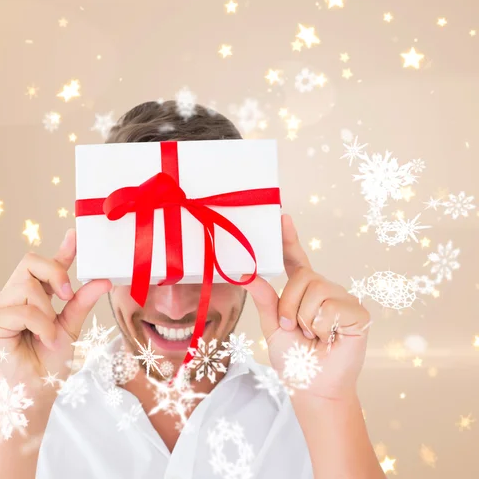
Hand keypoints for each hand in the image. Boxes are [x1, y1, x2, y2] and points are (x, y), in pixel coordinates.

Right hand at [0, 228, 111, 393]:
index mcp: (35, 297)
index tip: (76, 234)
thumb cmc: (49, 365)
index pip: (48, 266)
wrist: (33, 396)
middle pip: (31, 261)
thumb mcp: (72, 329)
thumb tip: (104, 280)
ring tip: (48, 335)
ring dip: (47, 312)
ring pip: (29, 286)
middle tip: (67, 296)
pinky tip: (42, 340)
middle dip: (55, 272)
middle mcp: (15, 296)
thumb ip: (82, 303)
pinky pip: (23, 309)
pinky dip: (40, 325)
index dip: (63, 248)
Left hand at [244, 214, 371, 400]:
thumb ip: (265, 299)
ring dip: (306, 319)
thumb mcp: (272, 326)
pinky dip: (324, 328)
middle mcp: (324, 290)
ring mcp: (343, 299)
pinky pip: (332, 308)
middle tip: (294, 328)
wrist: (312, 388)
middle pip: (303, 277)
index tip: (282, 217)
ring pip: (316, 291)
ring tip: (314, 335)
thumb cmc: (294, 359)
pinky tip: (331, 338)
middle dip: (289, 306)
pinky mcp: (358, 313)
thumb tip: (246, 273)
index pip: (296, 259)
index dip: (289, 239)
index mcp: (303, 291)